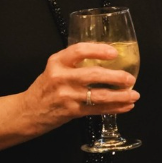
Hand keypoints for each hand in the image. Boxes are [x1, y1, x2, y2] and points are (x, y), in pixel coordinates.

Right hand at [19, 42, 140, 134]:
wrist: (27, 111)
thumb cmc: (46, 87)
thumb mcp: (56, 68)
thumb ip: (76, 62)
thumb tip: (108, 57)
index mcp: (58, 61)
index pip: (79, 50)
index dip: (99, 50)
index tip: (114, 53)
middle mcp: (61, 77)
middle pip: (94, 75)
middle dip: (116, 77)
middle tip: (130, 78)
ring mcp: (66, 96)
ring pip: (99, 95)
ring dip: (120, 96)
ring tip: (134, 94)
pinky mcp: (71, 111)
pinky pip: (97, 109)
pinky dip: (114, 108)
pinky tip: (125, 106)